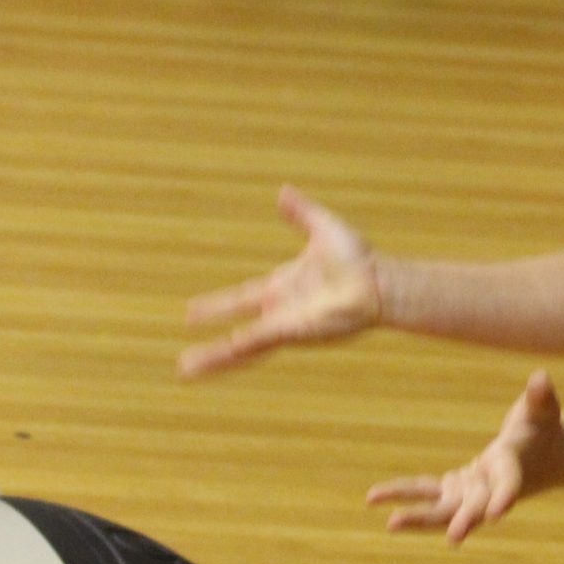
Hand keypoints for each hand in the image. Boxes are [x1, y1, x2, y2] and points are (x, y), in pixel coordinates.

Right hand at [180, 185, 383, 377]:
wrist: (378, 280)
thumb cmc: (360, 259)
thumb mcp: (322, 227)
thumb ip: (300, 212)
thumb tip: (282, 191)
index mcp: (284, 287)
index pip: (241, 298)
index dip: (217, 305)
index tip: (191, 313)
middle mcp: (281, 310)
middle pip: (236, 331)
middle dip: (210, 346)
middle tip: (184, 361)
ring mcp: (286, 324)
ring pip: (242, 346)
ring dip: (214, 358)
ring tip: (186, 371)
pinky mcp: (293, 332)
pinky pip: (258, 340)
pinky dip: (237, 347)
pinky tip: (217, 354)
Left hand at [367, 371, 563, 544]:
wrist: (542, 458)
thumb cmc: (543, 428)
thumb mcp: (543, 410)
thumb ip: (540, 397)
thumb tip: (540, 378)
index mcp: (513, 469)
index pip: (509, 485)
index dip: (504, 498)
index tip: (496, 515)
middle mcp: (490, 490)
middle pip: (474, 509)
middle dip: (463, 521)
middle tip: (453, 538)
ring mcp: (471, 493)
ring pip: (442, 510)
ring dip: (418, 517)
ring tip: (391, 523)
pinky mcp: (455, 489)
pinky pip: (426, 493)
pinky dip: (404, 493)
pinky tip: (374, 497)